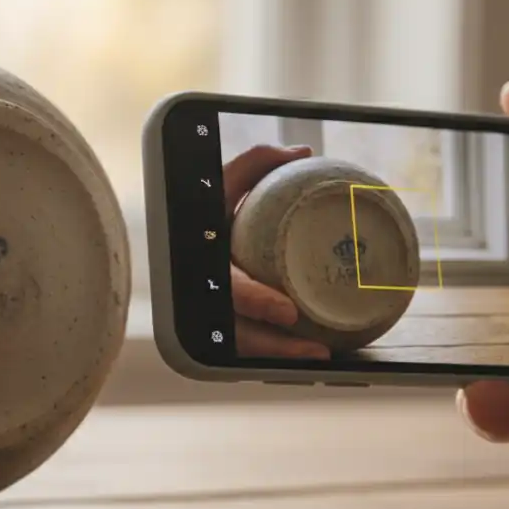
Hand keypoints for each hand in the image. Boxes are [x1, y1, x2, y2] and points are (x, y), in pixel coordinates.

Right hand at [223, 144, 329, 359]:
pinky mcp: (225, 322)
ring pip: (244, 345)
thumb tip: (302, 153)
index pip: (228, 287)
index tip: (289, 311)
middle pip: (237, 332)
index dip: (256, 302)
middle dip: (274, 346)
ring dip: (282, 356)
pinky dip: (278, 352)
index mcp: (205, 259)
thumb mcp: (221, 181)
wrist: (187, 238)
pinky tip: (312, 352)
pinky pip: (249, 345)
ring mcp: (212, 313)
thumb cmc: (204, 207)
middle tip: (315, 350)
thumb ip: (256, 163)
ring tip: (321, 355)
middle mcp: (204, 292)